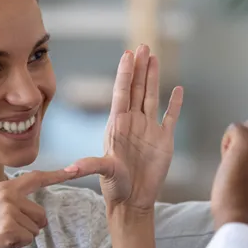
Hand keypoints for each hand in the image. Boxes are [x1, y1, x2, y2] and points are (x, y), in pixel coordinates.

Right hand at [0, 168, 81, 247]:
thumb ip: (15, 203)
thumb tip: (41, 216)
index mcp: (4, 188)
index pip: (35, 179)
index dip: (56, 175)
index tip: (75, 170)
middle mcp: (7, 195)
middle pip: (41, 215)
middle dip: (29, 227)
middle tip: (4, 231)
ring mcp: (8, 210)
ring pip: (36, 229)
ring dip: (22, 237)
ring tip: (0, 236)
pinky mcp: (9, 227)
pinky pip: (29, 239)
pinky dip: (18, 246)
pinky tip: (1, 244)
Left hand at [73, 45, 183, 212]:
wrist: (133, 201)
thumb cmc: (115, 188)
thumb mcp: (103, 173)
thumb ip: (90, 166)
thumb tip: (70, 168)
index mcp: (118, 125)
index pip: (121, 93)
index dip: (125, 73)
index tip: (127, 54)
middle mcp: (133, 122)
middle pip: (136, 88)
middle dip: (140, 67)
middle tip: (143, 46)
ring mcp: (149, 129)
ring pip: (151, 96)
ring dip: (153, 77)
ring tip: (154, 57)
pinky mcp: (164, 140)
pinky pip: (170, 117)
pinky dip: (175, 104)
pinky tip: (178, 89)